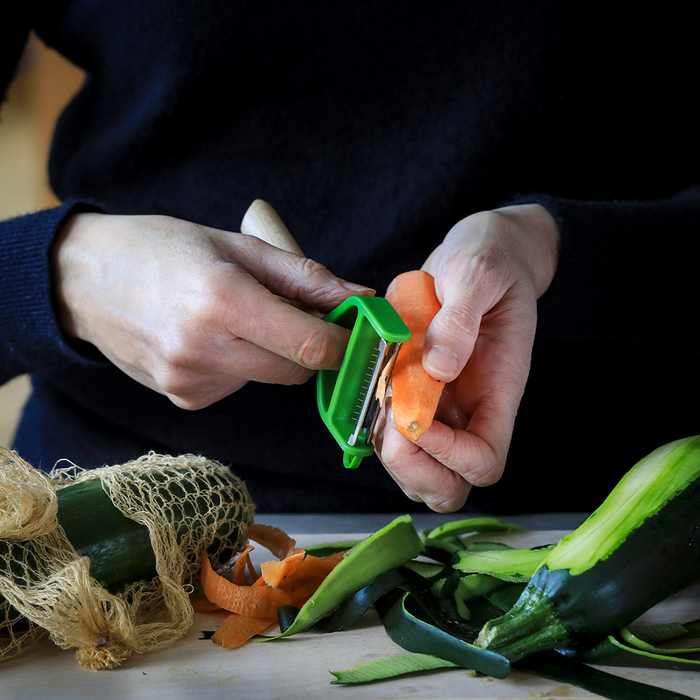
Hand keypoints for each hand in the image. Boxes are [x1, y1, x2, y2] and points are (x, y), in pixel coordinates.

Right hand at [52, 212, 372, 408]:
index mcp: (222, 300)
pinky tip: (211, 336)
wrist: (84, 281)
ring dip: (273, 352)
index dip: (346, 343)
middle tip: (297, 312)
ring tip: (236, 315)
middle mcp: (204, 349)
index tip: (357, 330)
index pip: (311, 346)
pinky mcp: (185, 399)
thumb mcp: (237, 245)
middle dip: (312, 347)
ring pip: (269, 378)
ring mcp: (190, 381)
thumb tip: (359, 299)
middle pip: (297, 371)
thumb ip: (305, 277)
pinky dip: (243, 364)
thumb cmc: (162, 249)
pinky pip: (240, 385)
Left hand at [375, 204, 559, 511]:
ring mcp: (445, 408)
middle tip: (389, 417)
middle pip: (450, 484)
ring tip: (379, 400)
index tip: (416, 416)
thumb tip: (439, 366)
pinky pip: (395, 437)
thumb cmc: (490, 261)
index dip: (448, 455)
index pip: (484, 460)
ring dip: (390, 453)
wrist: (482, 255)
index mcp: (499, 391)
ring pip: (419, 470)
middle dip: (413, 467)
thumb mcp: (478, 273)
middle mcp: (472, 410)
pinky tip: (371, 389)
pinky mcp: (417, 396)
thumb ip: (461, 317)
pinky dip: (375, 429)